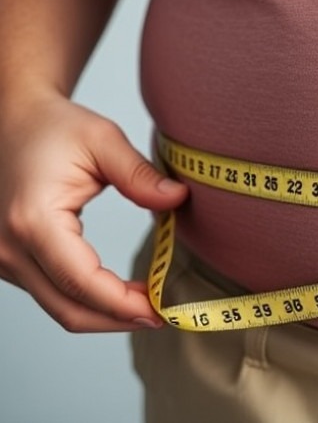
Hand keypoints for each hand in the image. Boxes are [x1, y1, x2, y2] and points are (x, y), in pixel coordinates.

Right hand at [0, 93, 187, 331]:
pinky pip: (51, 295)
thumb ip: (139, 174)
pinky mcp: (10, 260)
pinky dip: (88, 302)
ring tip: (149, 305)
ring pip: (59, 308)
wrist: (12, 120)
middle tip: (164, 315)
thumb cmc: (54, 127)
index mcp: (32, 220)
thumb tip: (178, 200)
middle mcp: (9, 247)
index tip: (162, 310)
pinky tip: (121, 294)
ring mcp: (3, 258)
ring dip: (106, 314)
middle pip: (69, 308)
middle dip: (120, 319)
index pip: (81, 281)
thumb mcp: (102, 139)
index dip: (123, 303)